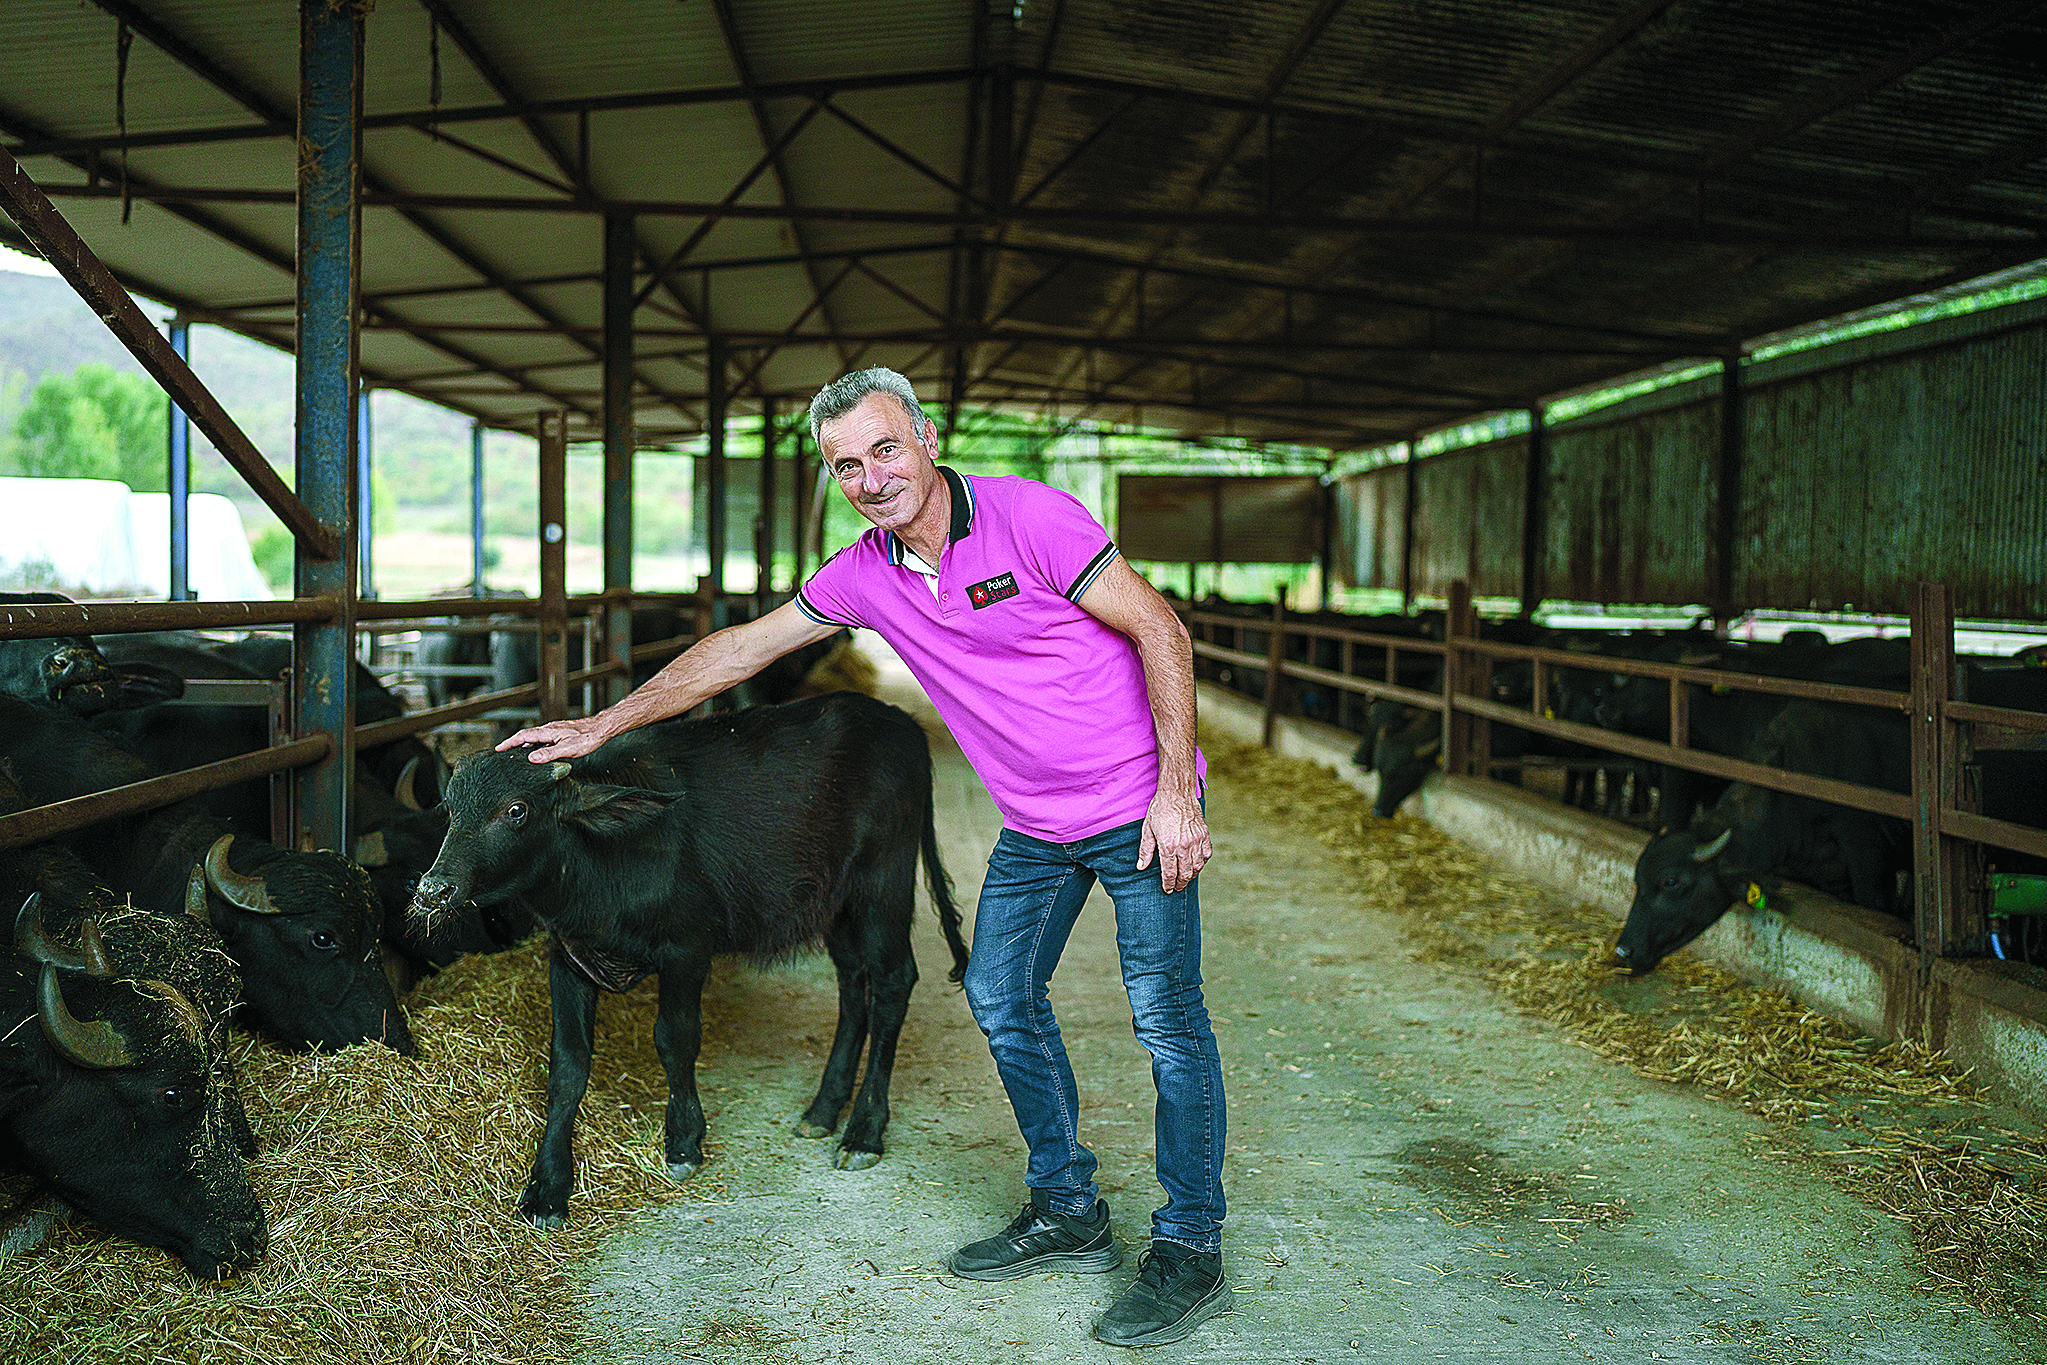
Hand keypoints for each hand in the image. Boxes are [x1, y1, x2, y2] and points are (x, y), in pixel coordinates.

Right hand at [495, 715, 611, 761]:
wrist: (601, 729)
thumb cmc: (588, 738)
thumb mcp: (568, 749)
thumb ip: (549, 754)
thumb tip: (531, 759)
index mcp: (548, 732)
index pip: (523, 736)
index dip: (509, 743)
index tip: (498, 749)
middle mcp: (549, 730)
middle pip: (526, 736)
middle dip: (512, 744)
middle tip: (502, 753)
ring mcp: (555, 731)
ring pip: (534, 738)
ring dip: (523, 745)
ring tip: (515, 755)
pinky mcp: (560, 734)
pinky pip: (542, 739)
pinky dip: (534, 745)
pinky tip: (537, 753)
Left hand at [1137, 790, 1210, 894]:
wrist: (1177, 792)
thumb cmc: (1160, 809)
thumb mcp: (1147, 829)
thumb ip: (1145, 850)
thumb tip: (1140, 867)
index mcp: (1168, 846)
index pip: (1170, 873)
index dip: (1168, 884)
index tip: (1167, 889)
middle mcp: (1184, 846)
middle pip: (1185, 873)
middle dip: (1180, 883)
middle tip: (1176, 887)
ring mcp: (1196, 840)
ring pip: (1197, 867)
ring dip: (1191, 875)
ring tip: (1185, 878)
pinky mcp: (1204, 834)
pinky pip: (1206, 855)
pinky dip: (1202, 863)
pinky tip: (1196, 865)